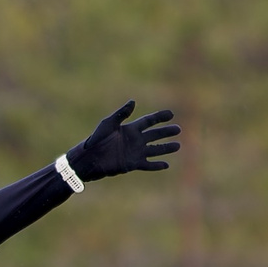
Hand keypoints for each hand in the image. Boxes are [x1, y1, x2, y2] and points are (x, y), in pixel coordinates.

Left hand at [63, 100, 179, 180]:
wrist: (89, 159)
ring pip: (155, 150)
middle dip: (166, 132)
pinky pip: (147, 165)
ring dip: (166, 148)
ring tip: (178, 145)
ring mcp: (135, 152)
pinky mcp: (132, 164)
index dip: (159, 117)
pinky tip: (166, 164)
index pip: (148, 121)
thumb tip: (133, 101)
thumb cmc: (96, 139)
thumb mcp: (108, 124)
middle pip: (155, 135)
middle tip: (178, 129)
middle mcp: (135, 140)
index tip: (171, 114)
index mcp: (130, 129)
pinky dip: (156, 165)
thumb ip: (121, 114)